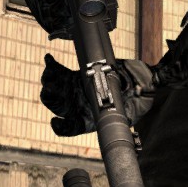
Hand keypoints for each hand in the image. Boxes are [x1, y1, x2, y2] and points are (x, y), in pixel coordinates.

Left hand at [40, 53, 155, 136]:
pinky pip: (59, 73)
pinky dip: (52, 66)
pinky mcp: (75, 77)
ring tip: (49, 72)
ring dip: (48, 80)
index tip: (54, 121)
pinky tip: (49, 58)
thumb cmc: (136, 100)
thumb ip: (127, 112)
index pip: (70, 127)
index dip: (60, 127)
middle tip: (50, 87)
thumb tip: (134, 108)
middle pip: (57, 106)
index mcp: (88, 120)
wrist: (139, 83)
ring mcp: (75, 92)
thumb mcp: (132, 110)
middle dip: (50, 97)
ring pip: (54, 89)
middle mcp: (79, 107)